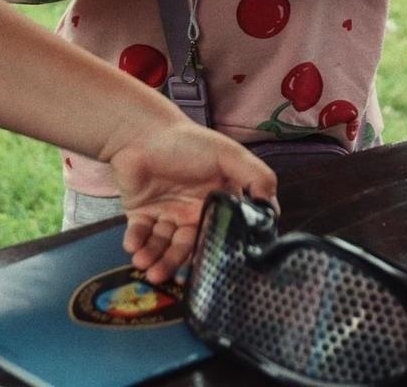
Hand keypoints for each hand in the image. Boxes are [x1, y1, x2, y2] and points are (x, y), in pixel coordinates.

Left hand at [114, 119, 276, 282]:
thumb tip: (273, 211)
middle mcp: (191, 212)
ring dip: (154, 258)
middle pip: (185, 248)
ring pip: (162, 247)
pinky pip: (140, 236)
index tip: (202, 269)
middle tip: (163, 274)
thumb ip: (256, 177)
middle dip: (174, 263)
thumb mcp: (229, 155)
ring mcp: (166, 213)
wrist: (142, 132)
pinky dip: (136, 244)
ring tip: (145, 264)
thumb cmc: (188, 142)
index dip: (210, 254)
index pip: (216, 236)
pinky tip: (133, 247)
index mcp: (215, 202)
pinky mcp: (141, 213)